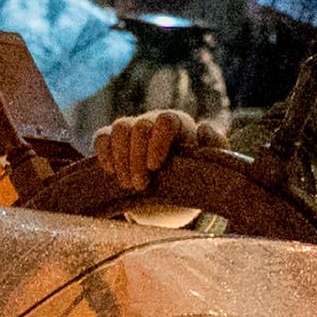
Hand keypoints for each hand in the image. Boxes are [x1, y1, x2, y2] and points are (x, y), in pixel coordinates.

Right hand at [89, 110, 221, 181]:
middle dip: (137, 158)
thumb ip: (215, 147)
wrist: (170, 195)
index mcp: (179, 125)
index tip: (156, 167)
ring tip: (127, 184)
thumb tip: (203, 127)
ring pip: (120, 128)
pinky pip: (102, 136)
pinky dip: (104, 153)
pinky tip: (111, 172)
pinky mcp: (113, 140)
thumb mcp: (209, 167)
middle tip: (140, 186)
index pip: (167, 121)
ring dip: (121, 159)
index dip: (158, 141)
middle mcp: (154, 121)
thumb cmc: (192, 178)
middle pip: (140, 126)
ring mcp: (132, 129)